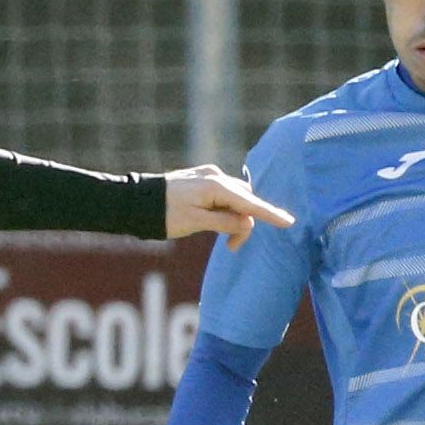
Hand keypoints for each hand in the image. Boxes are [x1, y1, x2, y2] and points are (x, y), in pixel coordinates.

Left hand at [161, 165, 296, 247]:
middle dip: (245, 222)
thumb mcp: (195, 222)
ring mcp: (208, 176)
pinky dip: (226, 210)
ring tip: (224, 241)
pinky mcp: (202, 181)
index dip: (270, 214)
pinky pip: (224, 196)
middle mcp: (215, 176)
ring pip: (235, 198)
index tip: (289, 222)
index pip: (249, 203)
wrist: (136, 201)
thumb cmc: (164, 214)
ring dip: (235, 218)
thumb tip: (247, 221)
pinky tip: (216, 222)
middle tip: (232, 247)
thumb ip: (224, 222)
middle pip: (244, 200)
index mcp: (215, 186)